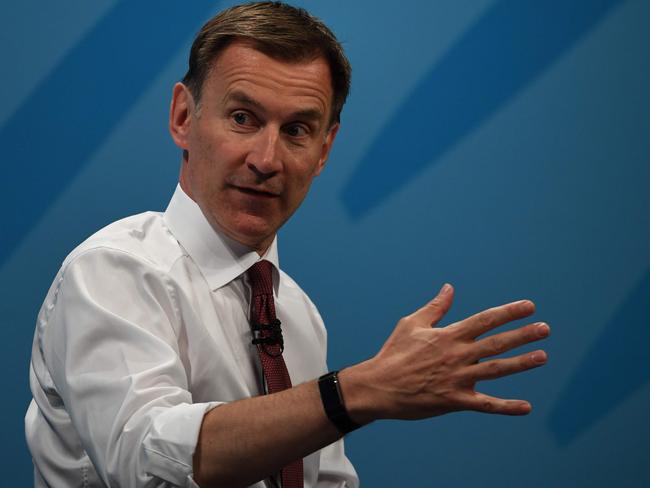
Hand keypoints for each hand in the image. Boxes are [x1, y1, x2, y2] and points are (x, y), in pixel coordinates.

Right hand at [343, 284, 548, 421]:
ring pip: (496, 369)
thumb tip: (450, 287)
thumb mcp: (411, 324)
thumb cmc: (393, 352)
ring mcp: (457, 378)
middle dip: (522, 334)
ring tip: (543, 356)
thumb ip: (435, 307)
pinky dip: (506, 407)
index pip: (484, 320)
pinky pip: (485, 404)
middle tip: (545, 328)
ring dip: (521, 363)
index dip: (508, 312)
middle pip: (496, 343)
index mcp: (448, 335)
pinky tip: (526, 407)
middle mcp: (457, 355)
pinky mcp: (454, 400)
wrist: (378, 386)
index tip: (529, 306)